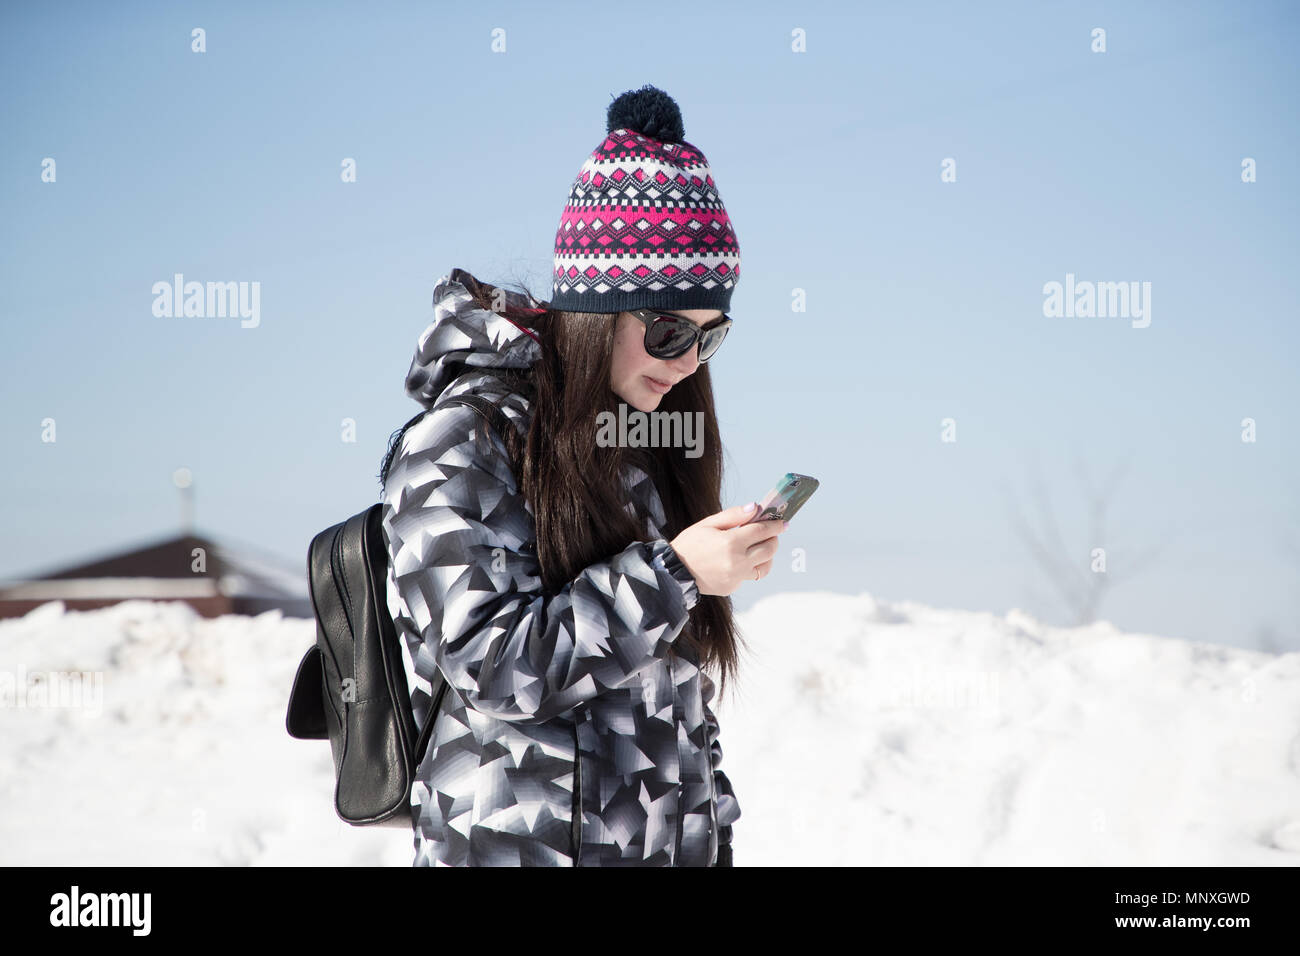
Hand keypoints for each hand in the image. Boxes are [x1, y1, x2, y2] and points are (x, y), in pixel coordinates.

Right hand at [669, 502, 788, 596]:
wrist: (673, 572)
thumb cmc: (689, 544)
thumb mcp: (708, 524)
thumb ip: (733, 515)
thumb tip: (755, 508)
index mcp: (730, 542)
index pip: (762, 531)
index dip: (775, 525)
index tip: (782, 522)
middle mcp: (737, 561)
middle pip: (769, 549)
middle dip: (773, 539)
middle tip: (771, 533)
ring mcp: (736, 577)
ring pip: (765, 566)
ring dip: (766, 555)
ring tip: (758, 547)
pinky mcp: (733, 587)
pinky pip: (749, 575)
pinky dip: (750, 566)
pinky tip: (740, 559)